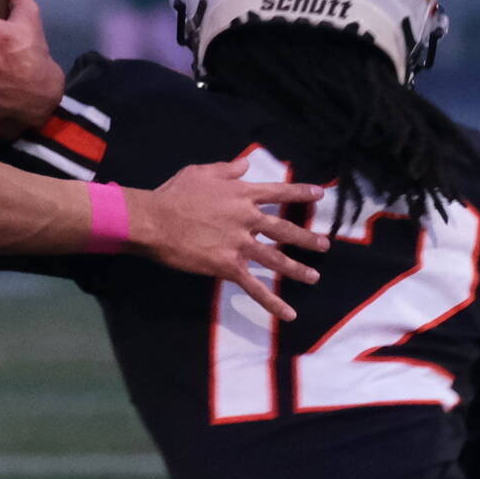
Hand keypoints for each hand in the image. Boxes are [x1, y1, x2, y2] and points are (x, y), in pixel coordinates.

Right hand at [129, 158, 329, 320]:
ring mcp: (240, 244)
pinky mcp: (228, 267)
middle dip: (305, 238)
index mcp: (242, 195)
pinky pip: (254, 288)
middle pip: (283, 229)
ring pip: (275, 259)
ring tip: (314, 276)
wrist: (155, 221)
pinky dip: (272, 302)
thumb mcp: (201, 172)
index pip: (278, 193)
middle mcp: (247, 219)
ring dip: (297, 269)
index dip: (299, 193)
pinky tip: (289, 314)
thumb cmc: (174, 195)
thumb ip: (227, 169)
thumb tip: (246, 164)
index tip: (319, 194)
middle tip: (324, 245)